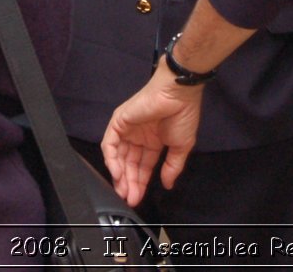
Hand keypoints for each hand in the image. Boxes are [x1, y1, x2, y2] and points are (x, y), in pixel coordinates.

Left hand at [101, 64, 203, 205]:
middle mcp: (138, 135)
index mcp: (153, 140)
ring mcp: (127, 128)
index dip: (140, 182)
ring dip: (120, 174)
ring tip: (124, 190)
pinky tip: (118, 173)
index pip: (142, 166)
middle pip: (129, 163)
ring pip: (118, 156)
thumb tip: (167, 184)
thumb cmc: (182, 116)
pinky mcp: (119, 122)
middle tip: (129, 197)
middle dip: (129, 182)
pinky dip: (111, 159)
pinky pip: (110, 144)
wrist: (177, 94)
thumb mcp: (181, 147)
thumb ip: (172, 166)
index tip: (138, 198)